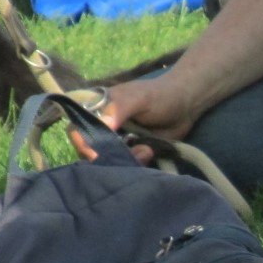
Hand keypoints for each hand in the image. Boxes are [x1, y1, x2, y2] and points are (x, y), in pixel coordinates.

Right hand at [76, 76, 200, 162]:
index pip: (76, 131)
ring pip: (108, 163)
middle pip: (90, 152)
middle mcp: (101, 128)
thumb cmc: (159, 94)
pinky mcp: (131, 155)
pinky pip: (125, 167)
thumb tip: (103, 124)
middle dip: (108, 157)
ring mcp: (116, 144)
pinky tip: (149, 153)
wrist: (185, 105)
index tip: (97, 153)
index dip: (83, 144)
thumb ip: (119, 108)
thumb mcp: (138, 97)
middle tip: (133, 151)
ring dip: (125, 162)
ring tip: (146, 150)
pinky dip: (135, 166)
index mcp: (95, 111)